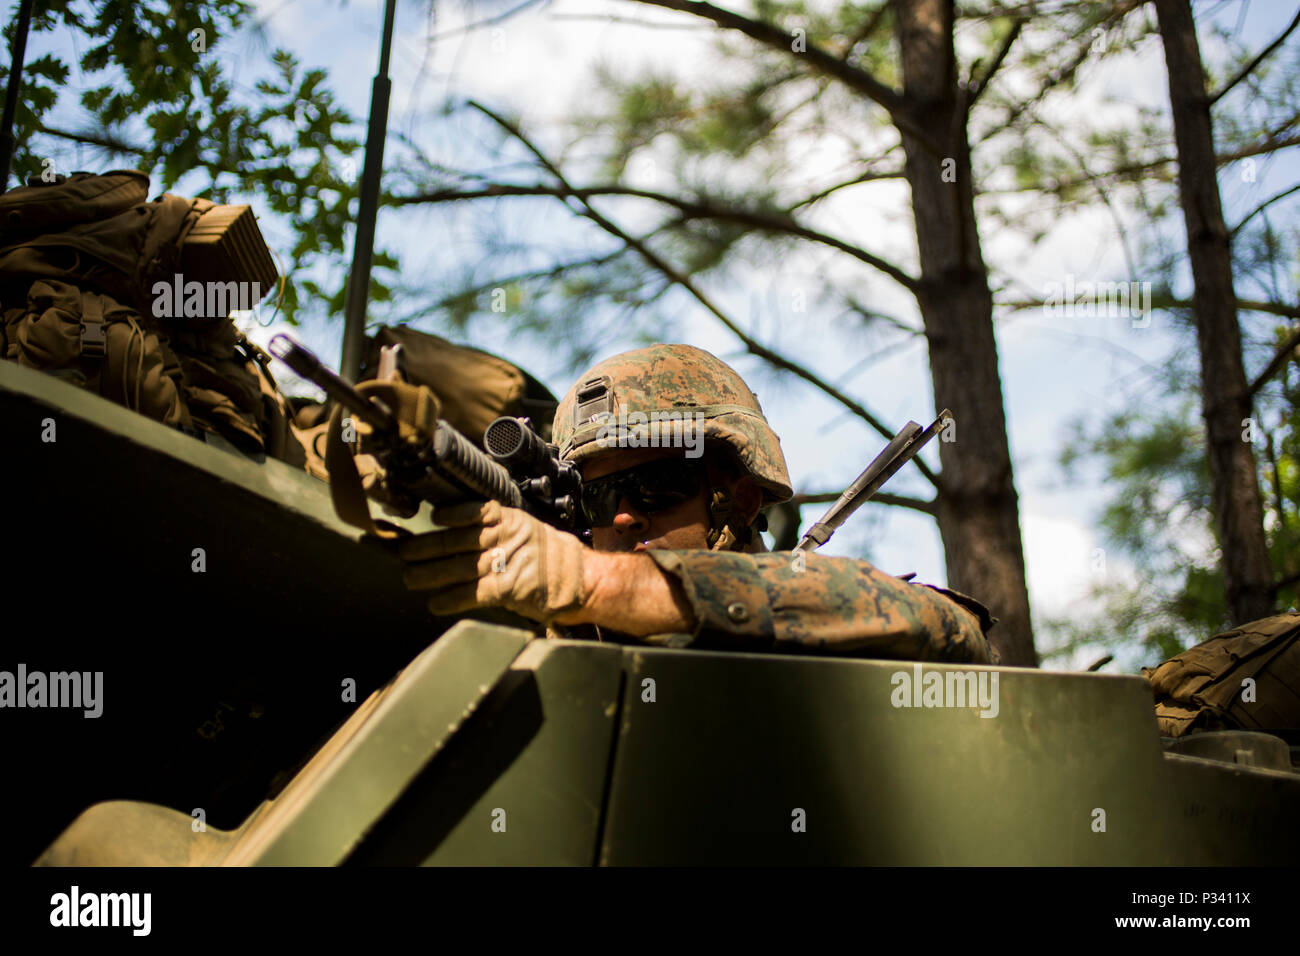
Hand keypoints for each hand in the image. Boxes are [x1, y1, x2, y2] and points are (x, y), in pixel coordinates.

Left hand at [397, 500, 586, 623]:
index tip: (431, 517)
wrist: (582, 581)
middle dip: (425, 547)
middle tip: (403, 552)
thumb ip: (497, 529)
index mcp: (510, 520)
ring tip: (410, 577)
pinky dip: (449, 599)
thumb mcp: (527, 530)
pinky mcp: (506, 589)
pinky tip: (435, 602)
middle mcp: (505, 538)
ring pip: (456, 566)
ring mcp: (504, 563)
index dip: (449, 514)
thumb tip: (460, 532)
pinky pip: (470, 593)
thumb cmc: (552, 557)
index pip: (474, 510)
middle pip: (455, 540)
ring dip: (427, 574)